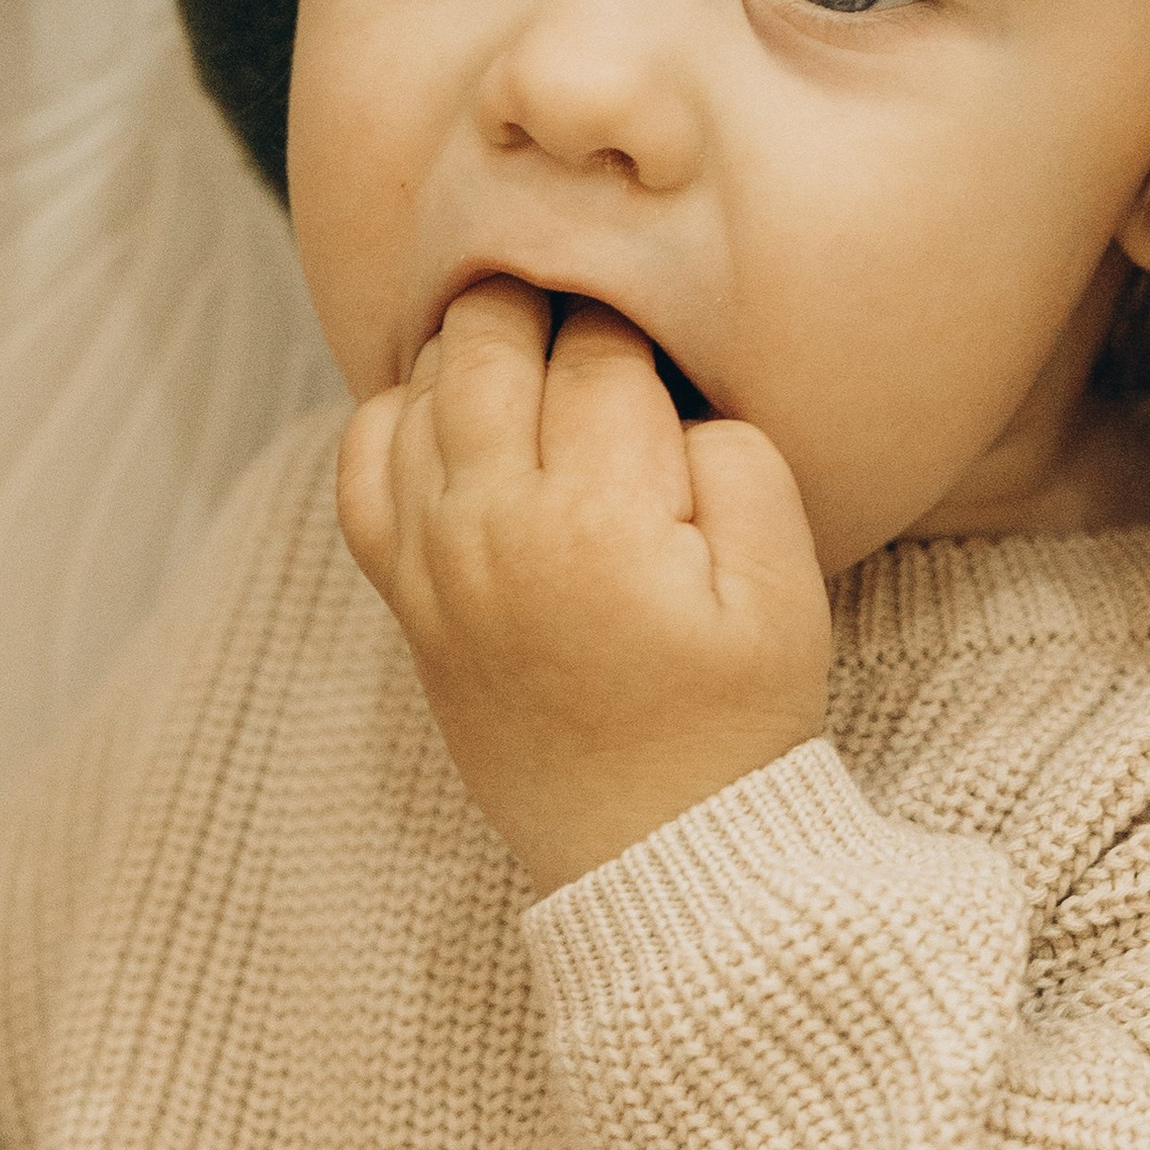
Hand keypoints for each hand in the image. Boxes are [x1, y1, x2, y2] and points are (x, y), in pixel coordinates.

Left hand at [337, 279, 829, 890]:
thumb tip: (671, 404)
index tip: (664, 333)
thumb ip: (741, 462)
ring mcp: (436, 563)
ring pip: (419, 388)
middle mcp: (494, 527)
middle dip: (540, 299)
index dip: (637, 322)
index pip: (599, 351)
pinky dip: (395, 416)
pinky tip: (455, 412)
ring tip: (534, 348)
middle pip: (486, 341)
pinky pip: (361, 470)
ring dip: (473, 347)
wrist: (655, 850)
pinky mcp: (409, 599)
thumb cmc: (737, 718)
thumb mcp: (787, 590)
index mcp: (597, 516)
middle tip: (591, 309)